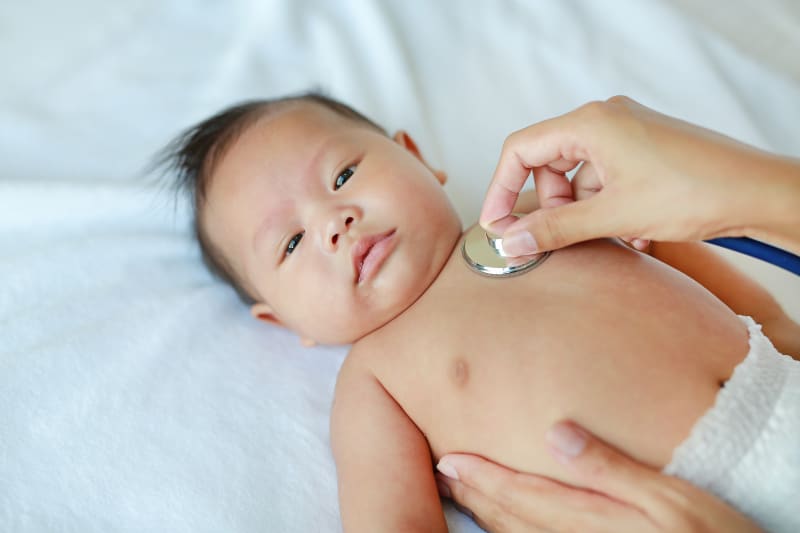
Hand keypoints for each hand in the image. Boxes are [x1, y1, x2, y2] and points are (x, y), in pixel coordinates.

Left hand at [435, 421, 761, 532]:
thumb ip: (609, 467)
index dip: (479, 477)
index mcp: (588, 519)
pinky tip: (504, 524)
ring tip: (461, 492)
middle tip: (444, 473)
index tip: (449, 460)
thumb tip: (555, 431)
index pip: (518, 494)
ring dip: (484, 515)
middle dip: (473, 495)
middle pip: (508, 518)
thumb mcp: (671, 498)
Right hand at [480, 96, 799, 255]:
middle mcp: (605, 120)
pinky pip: (605, 178)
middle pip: (548, 163)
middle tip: (561, 236)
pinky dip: (607, 207)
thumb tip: (511, 242)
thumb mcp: (613, 215)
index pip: (520, 149)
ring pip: (579, 176)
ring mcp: (626, 132)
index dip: (501, 189)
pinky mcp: (643, 149)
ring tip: (611, 235)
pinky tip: (631, 231)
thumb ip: (554, 229)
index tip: (497, 223)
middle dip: (552, 205)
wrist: (759, 192)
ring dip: (584, 211)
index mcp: (590, 123)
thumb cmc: (695, 190)